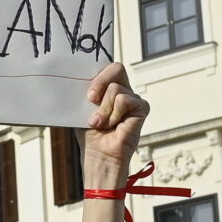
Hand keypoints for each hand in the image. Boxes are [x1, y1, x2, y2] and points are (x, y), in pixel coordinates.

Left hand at [79, 64, 148, 183]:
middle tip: (91, 98)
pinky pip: (124, 100)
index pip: (106, 67)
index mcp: (108, 87)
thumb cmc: (90, 135)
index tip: (86, 90)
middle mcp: (122, 90)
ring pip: (116, 88)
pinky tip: (113, 125)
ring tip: (101, 123)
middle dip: (100, 82)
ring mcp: (132, 98)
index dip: (97, 73)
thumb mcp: (83, 109)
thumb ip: (87, 91)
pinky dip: (114, 113)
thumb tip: (80, 78)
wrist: (99, 155)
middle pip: (116, 68)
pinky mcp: (141, 108)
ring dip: (103, 109)